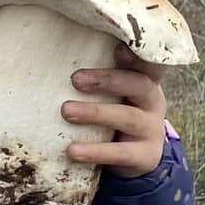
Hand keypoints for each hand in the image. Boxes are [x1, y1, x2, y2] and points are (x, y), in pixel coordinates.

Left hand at [62, 49, 167, 178]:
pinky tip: (73, 150)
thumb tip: (52, 60)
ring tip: (67, 111)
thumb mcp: (114, 94)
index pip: (145, 62)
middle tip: (75, 79)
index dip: (135, 55)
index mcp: (145, 80)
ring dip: (96, 113)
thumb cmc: (116, 114)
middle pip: (138, 84)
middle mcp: (152, 102)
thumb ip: (97, 79)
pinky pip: (121, 153)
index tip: (118, 48)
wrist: (137, 157)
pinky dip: (96, 151)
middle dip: (107, 80)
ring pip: (128, 117)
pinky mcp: (145, 156)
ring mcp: (151, 129)